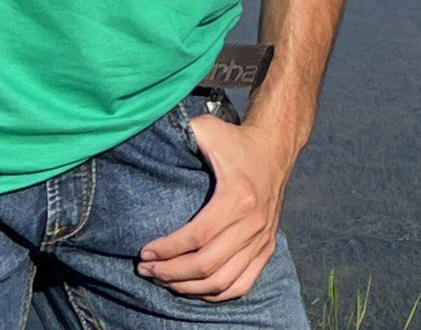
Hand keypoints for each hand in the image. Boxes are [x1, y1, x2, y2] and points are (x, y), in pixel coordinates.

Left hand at [137, 113, 296, 301]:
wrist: (276, 146)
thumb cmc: (237, 140)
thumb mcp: (210, 129)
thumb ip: (184, 131)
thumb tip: (149, 127)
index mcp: (238, 198)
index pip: (197, 237)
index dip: (167, 249)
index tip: (144, 252)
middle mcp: (254, 222)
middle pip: (207, 264)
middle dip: (169, 272)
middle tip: (146, 270)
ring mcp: (263, 238)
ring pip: (222, 280)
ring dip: (188, 287)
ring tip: (164, 280)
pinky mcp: (268, 247)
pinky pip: (243, 284)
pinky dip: (217, 293)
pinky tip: (194, 288)